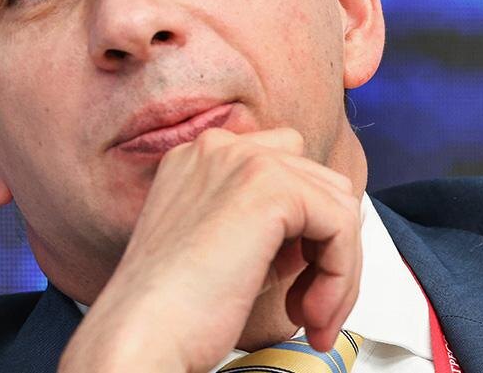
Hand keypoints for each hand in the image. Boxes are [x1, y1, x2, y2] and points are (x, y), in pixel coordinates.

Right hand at [58, 128, 362, 371]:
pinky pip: (340, 224)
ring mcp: (244, 161)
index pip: (284, 167)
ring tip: (312, 315)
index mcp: (199, 159)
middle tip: (311, 304)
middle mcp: (219, 149)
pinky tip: (310, 311)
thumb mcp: (222, 251)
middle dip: (328, 248)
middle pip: (317, 181)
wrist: (142, 334)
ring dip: (338, 267)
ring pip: (336, 202)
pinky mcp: (271, 188)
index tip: (295, 281)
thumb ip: (264, 227)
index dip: (303, 227)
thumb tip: (316, 237)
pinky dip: (340, 274)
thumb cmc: (169, 311)